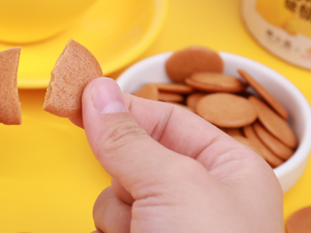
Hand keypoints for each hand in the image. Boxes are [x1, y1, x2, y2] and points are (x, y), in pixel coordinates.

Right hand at [71, 78, 282, 232]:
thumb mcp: (173, 185)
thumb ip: (128, 138)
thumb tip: (97, 91)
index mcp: (231, 169)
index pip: (170, 119)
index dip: (126, 107)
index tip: (80, 95)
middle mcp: (204, 197)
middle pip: (139, 156)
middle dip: (125, 173)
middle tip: (130, 185)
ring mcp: (174, 228)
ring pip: (119, 194)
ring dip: (118, 211)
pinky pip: (113, 224)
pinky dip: (114, 232)